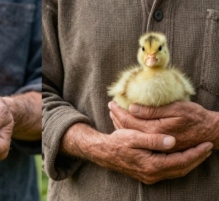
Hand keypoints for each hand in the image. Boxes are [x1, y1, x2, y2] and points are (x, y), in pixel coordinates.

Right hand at [95, 129, 212, 183]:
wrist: (104, 153)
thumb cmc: (118, 143)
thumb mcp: (134, 137)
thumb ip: (153, 140)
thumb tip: (173, 141)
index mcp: (152, 165)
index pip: (181, 161)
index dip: (196, 153)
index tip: (206, 144)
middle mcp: (153, 174)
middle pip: (182, 168)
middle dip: (197, 158)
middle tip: (208, 148)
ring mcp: (150, 176)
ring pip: (177, 171)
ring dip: (189, 161)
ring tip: (199, 151)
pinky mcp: (148, 174)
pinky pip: (169, 170)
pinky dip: (179, 163)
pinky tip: (182, 155)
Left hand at [108, 101, 218, 150]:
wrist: (211, 132)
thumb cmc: (195, 117)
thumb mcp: (176, 109)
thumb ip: (153, 111)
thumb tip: (132, 108)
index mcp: (155, 131)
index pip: (129, 121)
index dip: (119, 111)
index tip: (111, 103)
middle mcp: (153, 141)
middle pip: (127, 129)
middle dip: (116, 117)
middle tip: (110, 107)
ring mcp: (156, 146)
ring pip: (132, 135)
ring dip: (121, 123)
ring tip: (113, 113)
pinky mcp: (159, 147)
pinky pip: (139, 139)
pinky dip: (129, 130)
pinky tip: (126, 124)